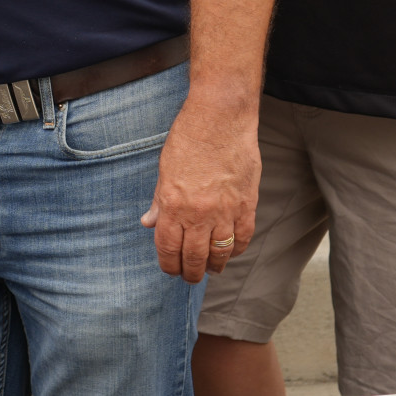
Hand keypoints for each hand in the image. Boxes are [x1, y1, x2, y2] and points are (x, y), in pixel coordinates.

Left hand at [141, 96, 257, 282]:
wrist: (220, 118)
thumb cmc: (188, 138)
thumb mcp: (164, 170)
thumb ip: (159, 201)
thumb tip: (148, 223)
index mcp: (174, 205)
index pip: (169, 248)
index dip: (169, 265)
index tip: (170, 270)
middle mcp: (199, 213)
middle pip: (195, 257)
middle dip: (191, 272)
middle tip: (190, 277)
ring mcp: (225, 210)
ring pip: (220, 253)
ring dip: (215, 265)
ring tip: (211, 269)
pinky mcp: (246, 204)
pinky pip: (243, 237)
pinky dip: (237, 249)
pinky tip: (231, 251)